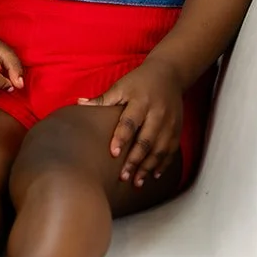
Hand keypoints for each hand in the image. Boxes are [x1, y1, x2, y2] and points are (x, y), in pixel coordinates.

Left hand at [77, 57, 186, 187]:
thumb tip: (79, 103)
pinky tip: (153, 176)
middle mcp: (157, 113)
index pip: (130, 122)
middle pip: (146, 140)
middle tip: (123, 176)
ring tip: (136, 181)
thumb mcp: (121, 86)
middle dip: (135, 160)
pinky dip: (163, 164)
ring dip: (148, 167)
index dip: (122, 138)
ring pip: (159, 149)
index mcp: (141, 101)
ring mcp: (169, 123)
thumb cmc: (140, 82)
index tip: (113, 153)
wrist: (169, 74)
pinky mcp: (177, 129)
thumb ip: (103, 99)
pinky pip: (171, 151)